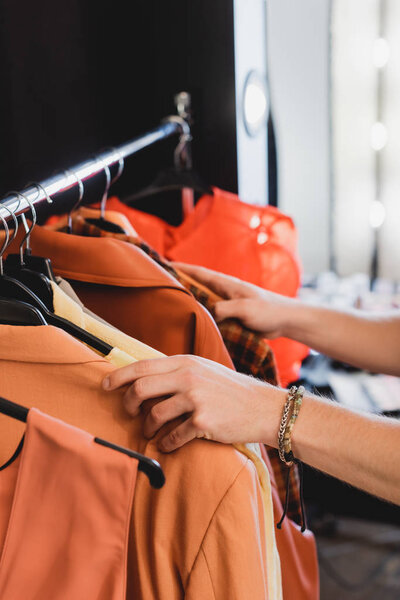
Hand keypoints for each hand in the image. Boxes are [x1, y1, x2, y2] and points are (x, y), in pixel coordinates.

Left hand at [102, 355, 282, 451]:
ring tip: (151, 432)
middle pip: (141, 388)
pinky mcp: (203, 422)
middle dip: (128, 404)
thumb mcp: (204, 370)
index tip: (106, 385)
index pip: (143, 365)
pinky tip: (168, 444)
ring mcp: (196, 399)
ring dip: (147, 427)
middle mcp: (188, 377)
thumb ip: (178, 372)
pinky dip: (166, 442)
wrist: (264, 407)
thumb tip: (146, 380)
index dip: (119, 376)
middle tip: (129, 413)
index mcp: (186, 362)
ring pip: (154, 415)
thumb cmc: (231, 390)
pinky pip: (173, 436)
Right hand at [173, 263, 296, 338]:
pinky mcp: (231, 314)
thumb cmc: (268, 310)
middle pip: (196, 284)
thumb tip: (206, 313)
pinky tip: (190, 319)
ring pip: (202, 299)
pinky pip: (210, 312)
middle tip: (158, 283)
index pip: (198, 272)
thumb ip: (224, 309)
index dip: (180, 268)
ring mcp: (227, 302)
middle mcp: (223, 291)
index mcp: (225, 284)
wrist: (286, 320)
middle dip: (178, 282)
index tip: (161, 264)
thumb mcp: (245, 309)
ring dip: (188, 299)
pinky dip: (199, 313)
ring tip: (168, 302)